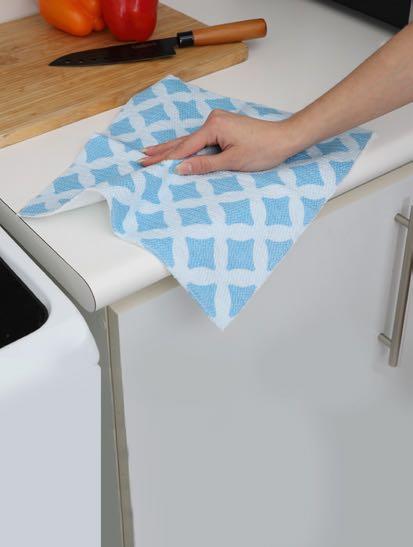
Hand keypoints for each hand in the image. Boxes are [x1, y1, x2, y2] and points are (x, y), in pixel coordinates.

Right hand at [140, 109, 300, 174]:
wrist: (285, 138)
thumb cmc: (264, 149)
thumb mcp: (232, 161)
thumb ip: (204, 165)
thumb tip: (179, 168)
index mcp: (213, 126)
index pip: (184, 147)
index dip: (164, 159)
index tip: (146, 165)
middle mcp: (213, 121)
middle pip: (182, 141)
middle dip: (162, 151)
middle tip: (141, 158)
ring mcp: (217, 123)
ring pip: (189, 140)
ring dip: (171, 148)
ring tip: (151, 152)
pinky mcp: (223, 128)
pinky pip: (199, 140)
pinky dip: (186, 147)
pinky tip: (176, 149)